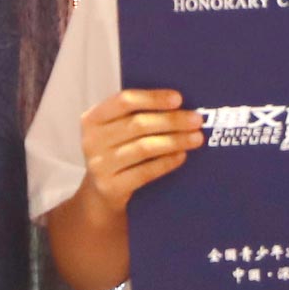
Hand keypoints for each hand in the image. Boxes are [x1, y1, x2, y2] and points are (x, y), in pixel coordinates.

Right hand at [78, 86, 204, 211]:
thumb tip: (179, 103)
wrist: (102, 190)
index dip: (153, 98)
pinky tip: (181, 156)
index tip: (179, 99)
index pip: (124, 101)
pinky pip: (145, 172)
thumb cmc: (118, 150)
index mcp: (93, 118)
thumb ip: (138, 113)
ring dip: (174, 141)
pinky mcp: (110, 187)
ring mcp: (99, 165)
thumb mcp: (117, 129)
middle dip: (172, 120)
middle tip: (197, 120)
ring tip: (196, 138)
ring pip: (144, 148)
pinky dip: (166, 163)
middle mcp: (91, 140)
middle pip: (138, 124)